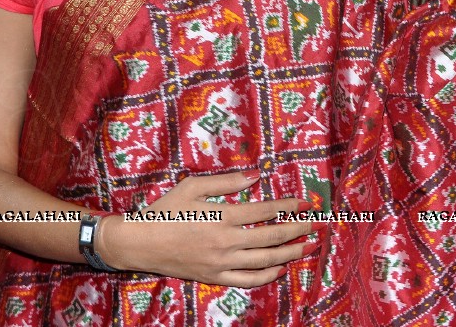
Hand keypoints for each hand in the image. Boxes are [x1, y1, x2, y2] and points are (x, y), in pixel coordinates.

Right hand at [96, 170, 318, 287]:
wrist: (141, 243)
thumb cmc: (166, 210)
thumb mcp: (193, 186)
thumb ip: (226, 182)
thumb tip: (256, 176)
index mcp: (222, 217)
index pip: (265, 211)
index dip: (288, 206)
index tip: (304, 203)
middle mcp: (225, 242)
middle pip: (272, 237)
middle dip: (297, 230)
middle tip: (315, 225)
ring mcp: (221, 263)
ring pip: (265, 260)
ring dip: (290, 253)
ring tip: (307, 247)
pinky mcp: (215, 277)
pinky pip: (248, 280)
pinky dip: (267, 276)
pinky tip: (280, 268)